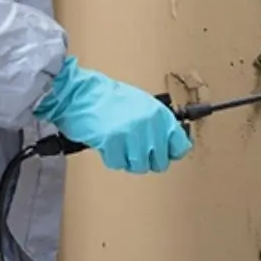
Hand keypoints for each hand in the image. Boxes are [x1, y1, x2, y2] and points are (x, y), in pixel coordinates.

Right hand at [34, 57, 193, 172]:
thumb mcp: (141, 104)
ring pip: (139, 166)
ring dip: (127, 159)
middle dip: (146, 159)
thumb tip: (170, 144)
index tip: (164, 152)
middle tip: (133, 149)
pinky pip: (117, 164)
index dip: (171, 152)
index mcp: (159, 114)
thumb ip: (157, 124)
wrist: (80, 94)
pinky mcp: (113, 143)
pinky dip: (111, 157)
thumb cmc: (107, 98)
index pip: (181, 146)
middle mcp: (149, 125)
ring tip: (118, 144)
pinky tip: (106, 143)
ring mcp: (131, 135)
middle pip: (160, 162)